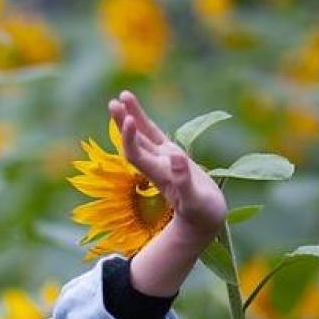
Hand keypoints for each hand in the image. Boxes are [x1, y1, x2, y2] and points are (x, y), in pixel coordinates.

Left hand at [107, 90, 226, 238]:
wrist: (204, 221)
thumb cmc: (202, 214)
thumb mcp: (196, 200)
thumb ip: (184, 180)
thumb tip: (175, 157)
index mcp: (160, 174)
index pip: (136, 155)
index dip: (129, 138)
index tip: (126, 120)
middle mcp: (157, 166)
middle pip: (134, 142)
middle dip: (123, 123)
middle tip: (113, 102)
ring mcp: (163, 160)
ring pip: (143, 136)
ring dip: (131, 117)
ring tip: (122, 97)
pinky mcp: (173, 157)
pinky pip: (155, 136)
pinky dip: (145, 123)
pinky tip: (135, 112)